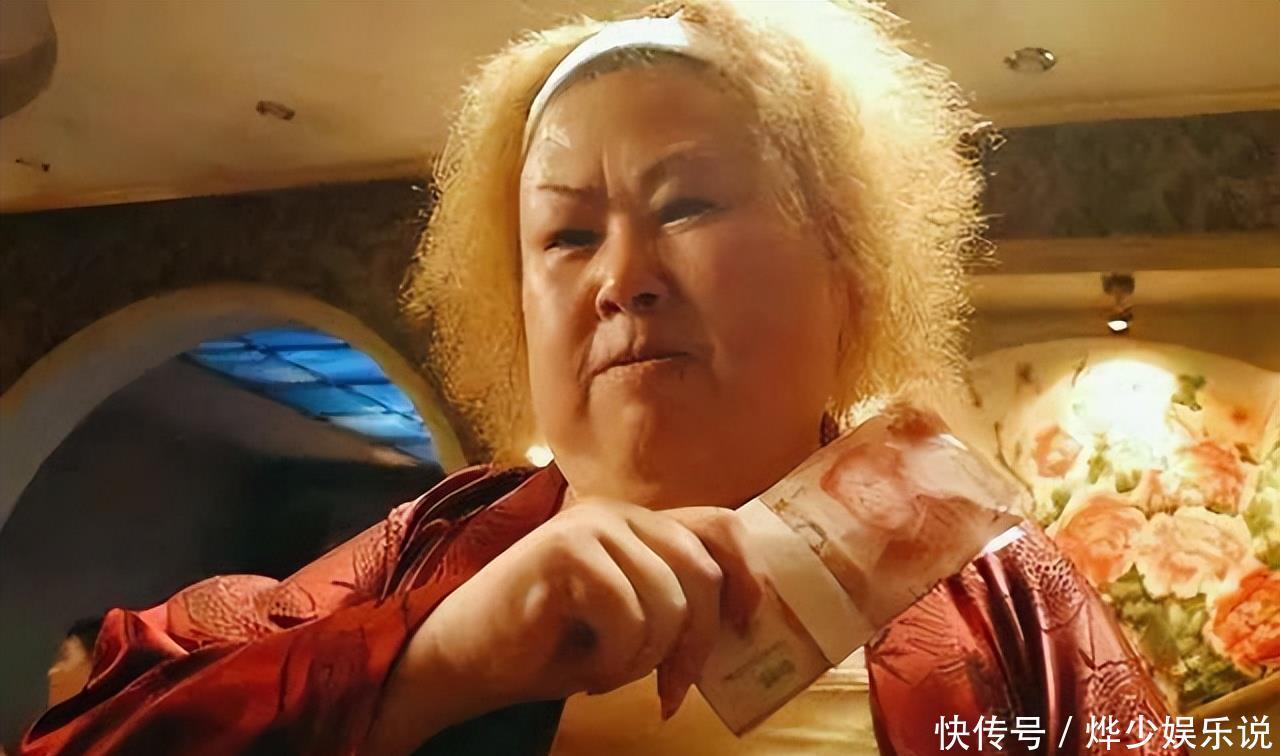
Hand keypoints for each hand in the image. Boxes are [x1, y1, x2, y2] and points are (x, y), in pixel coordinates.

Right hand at [414, 499, 761, 718]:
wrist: (464, 659)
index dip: (746, 572)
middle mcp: (620, 513)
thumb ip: (675, 599)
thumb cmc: (550, 645)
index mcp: (640, 523)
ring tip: (603, 669)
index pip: (719, 526)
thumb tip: (746, 618)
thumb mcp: (630, 617)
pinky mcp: (565, 551)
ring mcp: (591, 527)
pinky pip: (628, 617)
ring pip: (668, 603)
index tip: (746, 623)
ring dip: (642, 659)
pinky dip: (613, 661)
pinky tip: (582, 667)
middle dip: (694, 645)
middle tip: (669, 692)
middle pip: (702, 572)